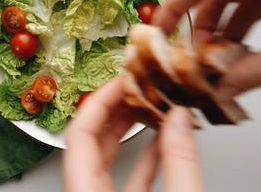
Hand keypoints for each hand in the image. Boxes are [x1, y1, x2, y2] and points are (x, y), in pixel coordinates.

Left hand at [63, 78, 203, 191]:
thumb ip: (180, 162)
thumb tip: (180, 119)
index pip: (80, 136)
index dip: (99, 103)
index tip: (120, 83)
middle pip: (89, 142)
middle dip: (112, 110)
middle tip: (133, 88)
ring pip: (105, 159)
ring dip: (126, 131)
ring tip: (145, 106)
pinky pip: (125, 177)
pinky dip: (143, 157)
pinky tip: (160, 142)